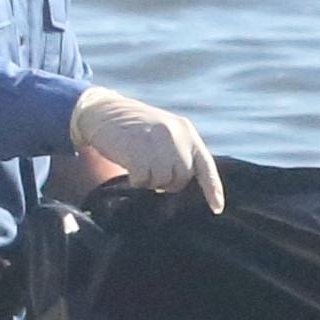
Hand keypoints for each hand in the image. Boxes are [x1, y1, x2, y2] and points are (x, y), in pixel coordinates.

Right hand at [67, 84, 222, 211]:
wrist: (103, 111)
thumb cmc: (134, 128)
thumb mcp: (164, 132)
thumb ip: (178, 151)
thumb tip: (183, 181)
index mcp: (187, 132)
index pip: (205, 166)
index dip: (212, 189)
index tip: (217, 208)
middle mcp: (177, 136)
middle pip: (182, 177)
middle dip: (167, 182)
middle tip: (150, 170)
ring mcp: (158, 143)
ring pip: (162, 181)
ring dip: (149, 180)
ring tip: (138, 163)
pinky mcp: (139, 152)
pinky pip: (143, 180)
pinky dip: (135, 179)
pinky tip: (129, 165)